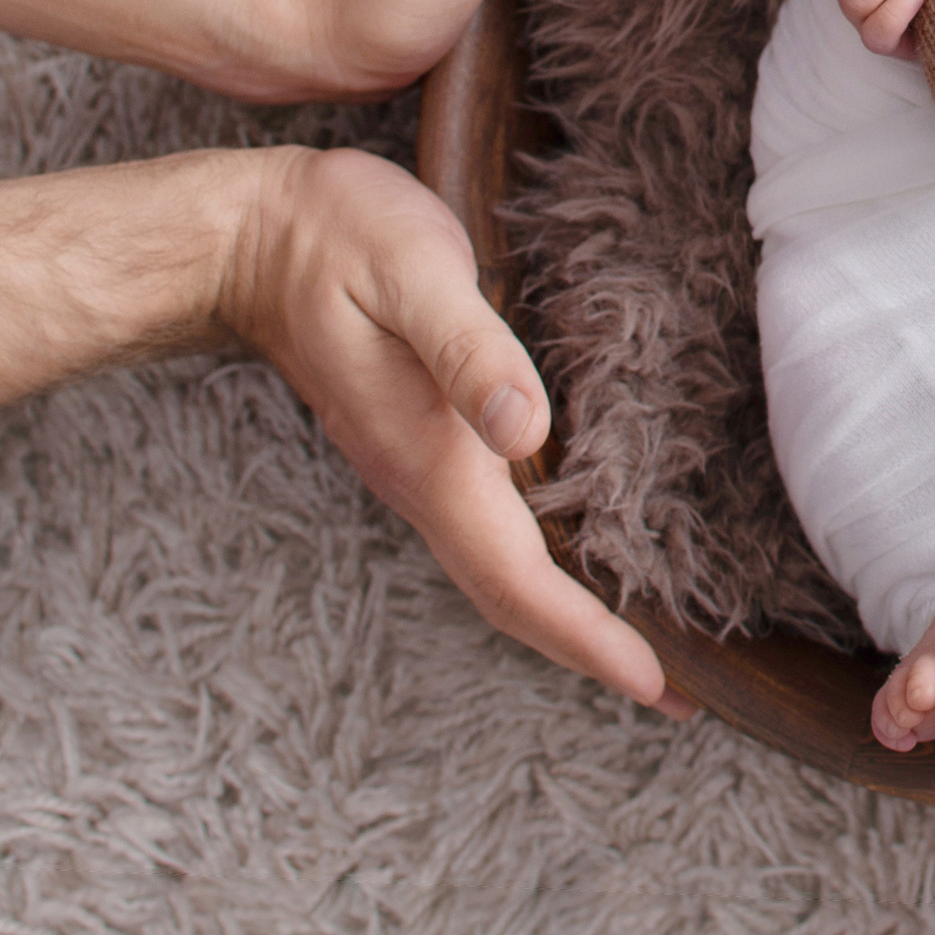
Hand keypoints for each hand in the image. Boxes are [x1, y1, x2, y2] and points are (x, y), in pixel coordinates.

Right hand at [220, 146, 685, 709]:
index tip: (653, 682)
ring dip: (569, 618)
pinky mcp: (422, 445)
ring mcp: (416, 469)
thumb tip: (522, 430)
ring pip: (500, 570)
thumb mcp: (413, 269)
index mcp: (427, 456)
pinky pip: (488, 532)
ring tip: (649, 646)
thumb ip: (467, 349)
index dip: (584, 636)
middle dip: (591, 652)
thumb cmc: (339, 239)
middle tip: (682, 695)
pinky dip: (543, 567)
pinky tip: (584, 559)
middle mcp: (420, 481)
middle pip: (511, 597)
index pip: (514, 577)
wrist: (252, 239)